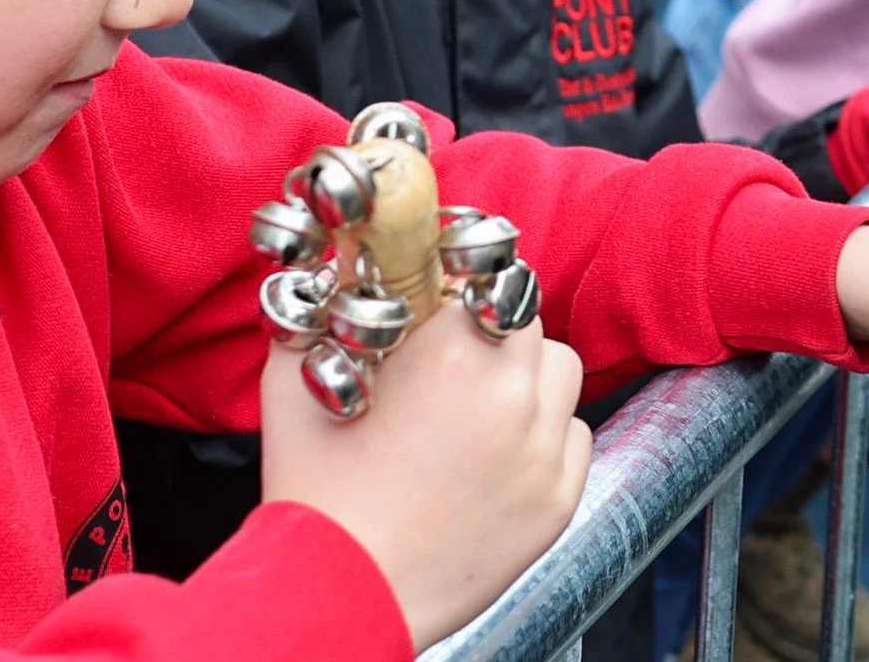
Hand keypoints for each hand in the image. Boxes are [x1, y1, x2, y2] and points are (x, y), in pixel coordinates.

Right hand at [259, 303, 590, 647]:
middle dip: (489, 328)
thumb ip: (317, 311)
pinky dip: (544, 435)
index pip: (483, 277)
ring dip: (527, 374)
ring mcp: (542, 451)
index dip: (457, 287)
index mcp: (452, 354)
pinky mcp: (558, 501)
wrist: (345, 596)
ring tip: (479, 403)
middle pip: (525, 319)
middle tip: (450, 358)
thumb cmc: (317, 498)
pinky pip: (574, 436)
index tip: (440, 302)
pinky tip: (497, 454)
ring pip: (561, 372)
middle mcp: (512, 395)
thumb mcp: (294, 382)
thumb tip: (339, 273)